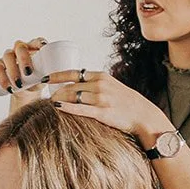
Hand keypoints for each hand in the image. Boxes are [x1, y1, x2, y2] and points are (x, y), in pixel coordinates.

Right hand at [0, 37, 47, 94]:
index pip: (37, 41)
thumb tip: (46, 77)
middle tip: (28, 72)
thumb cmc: (37, 80)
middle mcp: (21, 49)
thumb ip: (46, 74)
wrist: (28, 91)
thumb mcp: (44, 77)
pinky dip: (2, 78)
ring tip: (18, 84)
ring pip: (8, 56)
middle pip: (20, 47)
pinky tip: (8, 88)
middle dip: (24, 59)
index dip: (39, 43)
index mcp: (34, 48)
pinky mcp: (0, 65)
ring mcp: (9, 56)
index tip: (43, 47)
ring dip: (12, 70)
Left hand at [50, 70, 168, 145]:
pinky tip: (57, 107)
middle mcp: (100, 85)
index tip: (46, 78)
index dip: (57, 75)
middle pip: (70, 86)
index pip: (74, 73)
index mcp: (101, 76)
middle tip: (45, 96)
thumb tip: (78, 86)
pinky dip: (67, 107)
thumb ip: (96, 84)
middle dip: (55, 91)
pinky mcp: (103, 112)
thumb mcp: (112, 86)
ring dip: (58, 100)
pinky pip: (80, 109)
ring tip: (48, 104)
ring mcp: (101, 98)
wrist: (144, 116)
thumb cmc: (128, 103)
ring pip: (73, 97)